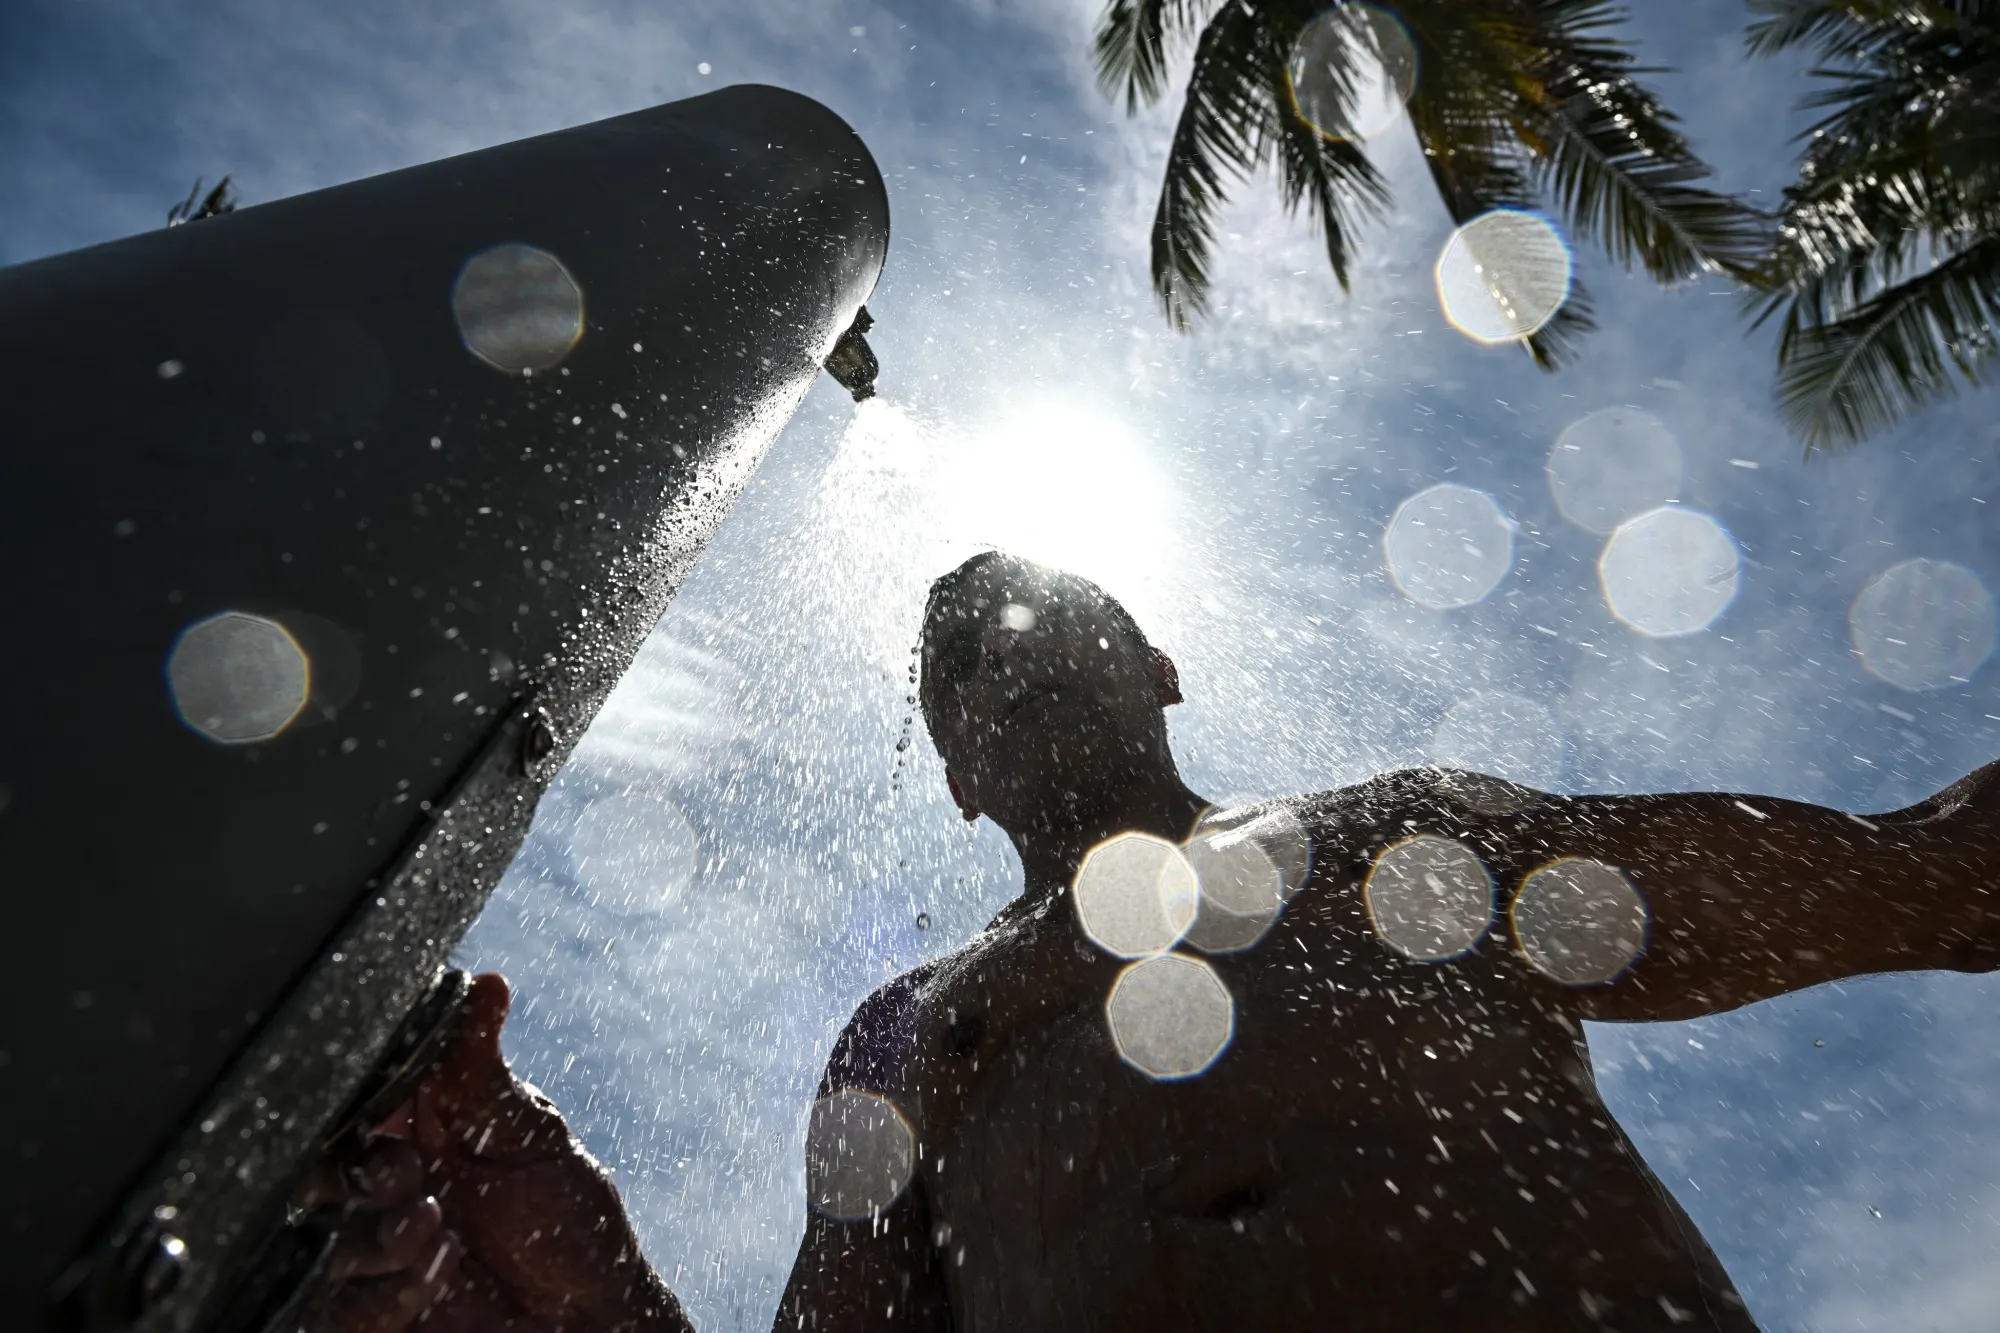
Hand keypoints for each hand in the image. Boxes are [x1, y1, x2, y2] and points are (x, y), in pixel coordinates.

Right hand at [298, 973, 688, 1332]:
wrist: (585, 1327)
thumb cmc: (570, 1228)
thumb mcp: (531, 1142)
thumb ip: (486, 1073)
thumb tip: (485, 984)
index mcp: (413, 1129)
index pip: (353, 1098)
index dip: (359, 1103)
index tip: (393, 1118)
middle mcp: (377, 1187)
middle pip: (313, 1164)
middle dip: (363, 1172)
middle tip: (414, 1180)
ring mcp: (363, 1251)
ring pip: (314, 1231)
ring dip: (378, 1236)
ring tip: (439, 1236)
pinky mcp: (357, 1313)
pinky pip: (325, 1301)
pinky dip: (380, 1292)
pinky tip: (433, 1283)